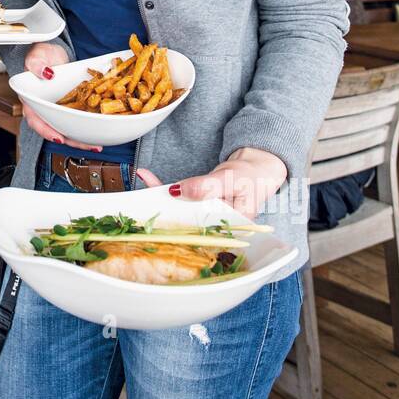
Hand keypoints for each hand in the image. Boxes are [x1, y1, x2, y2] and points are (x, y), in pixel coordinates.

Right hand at [22, 42, 102, 152]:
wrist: (53, 53)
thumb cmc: (40, 54)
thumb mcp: (36, 56)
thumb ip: (36, 65)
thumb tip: (46, 73)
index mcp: (32, 101)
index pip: (36, 120)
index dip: (46, 131)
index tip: (58, 137)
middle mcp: (45, 109)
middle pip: (56, 130)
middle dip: (72, 141)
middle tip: (88, 145)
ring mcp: (59, 109)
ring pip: (68, 128)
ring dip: (81, 138)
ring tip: (97, 145)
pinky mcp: (70, 107)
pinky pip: (78, 118)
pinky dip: (87, 126)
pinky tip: (99, 130)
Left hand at [136, 147, 287, 221]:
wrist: (256, 168)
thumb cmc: (251, 176)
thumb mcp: (231, 180)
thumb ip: (207, 187)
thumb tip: (178, 191)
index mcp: (228, 229)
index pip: (198, 231)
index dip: (175, 226)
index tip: (156, 214)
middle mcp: (215, 227)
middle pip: (184, 223)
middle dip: (161, 211)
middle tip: (141, 197)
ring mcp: (205, 217)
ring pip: (179, 211)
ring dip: (159, 198)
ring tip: (143, 181)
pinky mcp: (199, 206)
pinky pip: (180, 200)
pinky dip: (165, 189)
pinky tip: (148, 178)